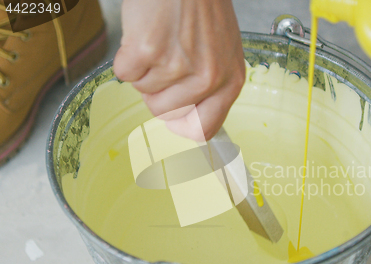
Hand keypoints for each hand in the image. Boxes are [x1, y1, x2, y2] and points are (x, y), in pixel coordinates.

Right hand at [114, 0, 245, 140]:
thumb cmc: (202, 6)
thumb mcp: (222, 51)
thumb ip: (211, 86)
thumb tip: (189, 117)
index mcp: (230, 82)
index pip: (203, 129)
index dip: (181, 126)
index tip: (173, 117)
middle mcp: (208, 79)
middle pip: (165, 114)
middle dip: (157, 92)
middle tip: (164, 61)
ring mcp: (178, 67)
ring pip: (143, 93)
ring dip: (144, 70)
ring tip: (159, 41)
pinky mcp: (148, 52)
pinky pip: (124, 74)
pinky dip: (127, 57)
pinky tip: (144, 35)